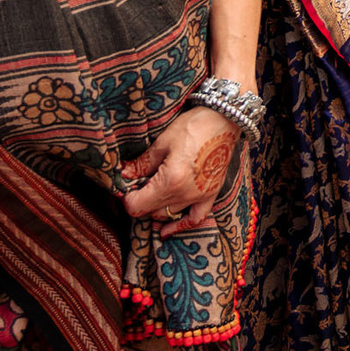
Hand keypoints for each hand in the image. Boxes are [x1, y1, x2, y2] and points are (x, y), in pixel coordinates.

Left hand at [121, 106, 240, 231]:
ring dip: (156, 208)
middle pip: (151, 212)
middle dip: (140, 201)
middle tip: (138, 185)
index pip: (137, 206)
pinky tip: (166, 230)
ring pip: (167, 215)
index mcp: (170, 181)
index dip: (127, 198)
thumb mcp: (163, 142)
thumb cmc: (194, 126)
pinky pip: (195, 218)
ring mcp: (200, 196)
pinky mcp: (211, 194)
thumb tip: (124, 175)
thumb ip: (143, 164)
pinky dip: (180, 225)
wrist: (225, 120)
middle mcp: (185, 194)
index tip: (126, 187)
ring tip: (152, 194)